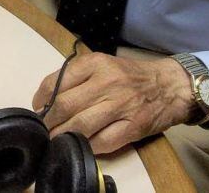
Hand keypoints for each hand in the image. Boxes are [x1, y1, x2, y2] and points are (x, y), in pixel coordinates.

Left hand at [31, 51, 194, 153]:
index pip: (57, 82)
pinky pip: (104, 141)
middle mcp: (107, 82)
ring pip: (81, 125)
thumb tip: (46, 99)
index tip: (38, 108)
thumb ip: (77, 77)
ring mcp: (121, 105)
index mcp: (95, 63)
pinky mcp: (134, 126)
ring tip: (55, 140)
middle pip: (65, 106)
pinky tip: (82, 144)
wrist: (170, 84)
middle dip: (49, 122)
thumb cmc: (130, 75)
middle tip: (43, 129)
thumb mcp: (102, 64)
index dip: (41, 99)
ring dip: (63, 136)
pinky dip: (89, 145)